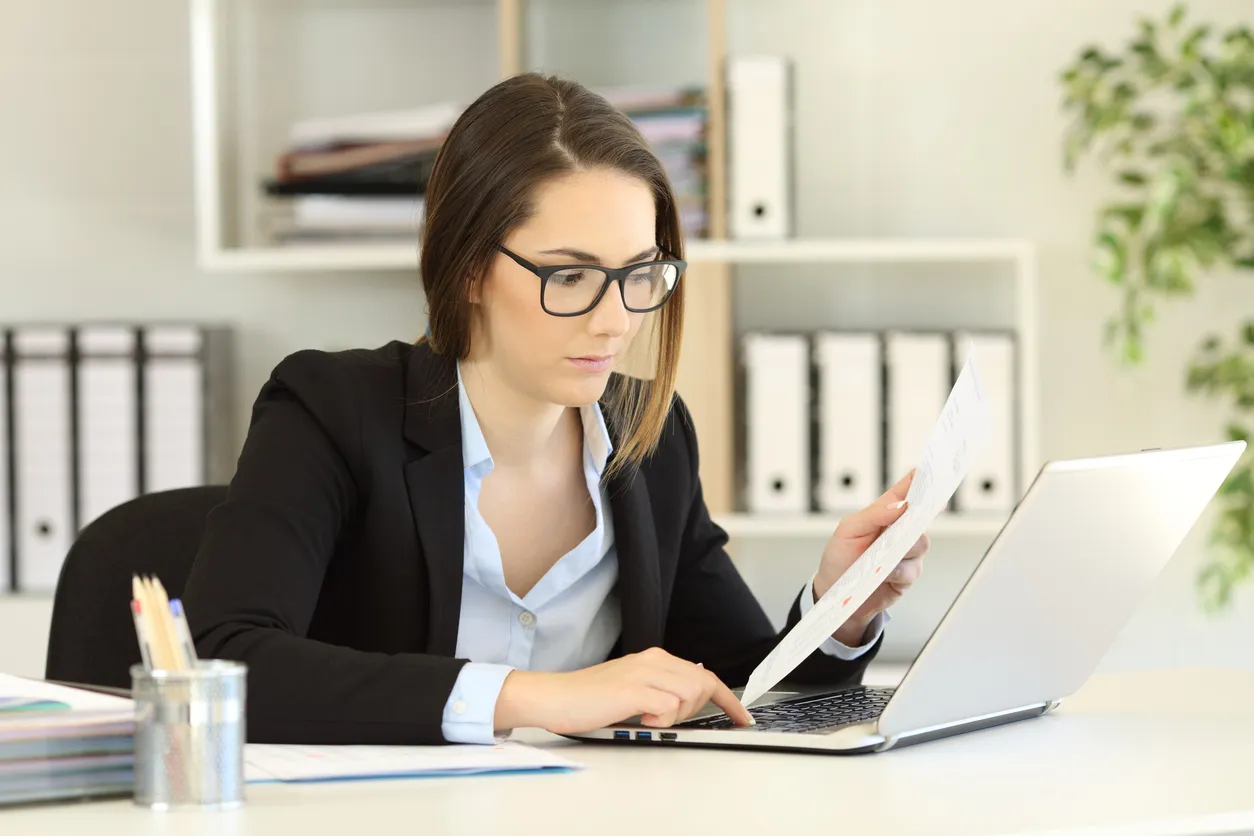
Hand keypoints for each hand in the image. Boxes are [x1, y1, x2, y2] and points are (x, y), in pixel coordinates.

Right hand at [493, 647, 753, 734]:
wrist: (555, 697)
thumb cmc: (589, 698)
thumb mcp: (632, 690)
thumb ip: (660, 690)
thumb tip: (689, 697)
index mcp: (653, 658)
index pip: (703, 675)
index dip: (727, 699)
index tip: (742, 717)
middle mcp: (652, 660)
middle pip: (701, 684)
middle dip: (694, 708)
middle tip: (665, 718)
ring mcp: (643, 672)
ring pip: (690, 693)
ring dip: (677, 714)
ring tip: (649, 717)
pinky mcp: (633, 689)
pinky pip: (669, 706)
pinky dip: (662, 719)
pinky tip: (641, 718)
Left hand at [813, 470, 929, 645]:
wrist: (834, 594)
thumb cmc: (838, 559)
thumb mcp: (847, 531)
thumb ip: (873, 515)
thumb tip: (899, 505)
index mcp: (882, 515)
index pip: (903, 493)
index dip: (917, 481)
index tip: (928, 472)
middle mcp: (897, 532)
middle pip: (920, 518)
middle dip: (918, 519)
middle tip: (909, 521)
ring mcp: (903, 554)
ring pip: (920, 544)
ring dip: (904, 550)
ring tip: (884, 557)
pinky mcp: (906, 575)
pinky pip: (913, 569)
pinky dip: (899, 571)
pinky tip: (886, 573)